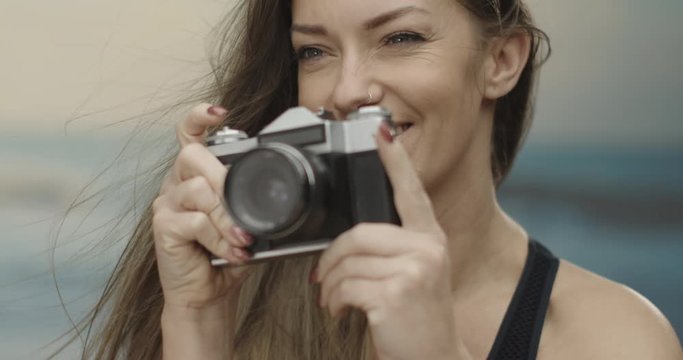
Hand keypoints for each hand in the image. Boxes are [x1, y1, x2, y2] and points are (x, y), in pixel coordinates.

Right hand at [152, 103, 252, 310]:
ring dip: (228, 217)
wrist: (208, 293)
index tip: (219, 111)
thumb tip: (274, 190)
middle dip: (224, 179)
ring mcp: (167, 203)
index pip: (188, 134)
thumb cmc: (227, 254)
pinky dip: (220, 238)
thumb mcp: (244, 221)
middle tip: (243, 209)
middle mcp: (176, 183)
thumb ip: (248, 200)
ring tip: (242, 239)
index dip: (199, 117)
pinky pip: (196, 221)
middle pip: (193, 155)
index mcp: (195, 175)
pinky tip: (233, 252)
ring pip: (199, 190)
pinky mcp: (163, 226)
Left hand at [315, 124, 467, 358]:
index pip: (411, 191)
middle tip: (322, 279)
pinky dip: (333, 299)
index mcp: (430, 239)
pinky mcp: (397, 293)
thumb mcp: (414, 276)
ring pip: (347, 261)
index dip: (395, 160)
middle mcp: (427, 249)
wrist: (433, 359)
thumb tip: (349, 239)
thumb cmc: (415, 320)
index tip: (381, 131)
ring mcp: (415, 270)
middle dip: (331, 258)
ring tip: (334, 299)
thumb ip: (393, 249)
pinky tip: (341, 310)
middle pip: (359, 233)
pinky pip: (345, 285)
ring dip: (329, 284)